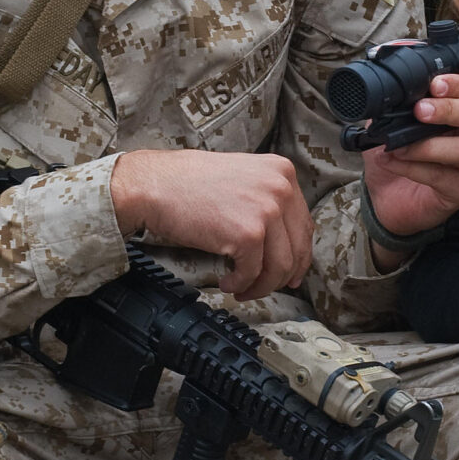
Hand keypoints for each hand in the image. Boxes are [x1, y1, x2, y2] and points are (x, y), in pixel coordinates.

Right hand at [113, 149, 310, 298]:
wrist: (154, 184)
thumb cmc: (187, 183)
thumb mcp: (241, 178)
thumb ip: (265, 200)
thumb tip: (281, 240)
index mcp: (281, 171)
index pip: (303, 223)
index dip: (299, 254)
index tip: (292, 271)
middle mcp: (280, 188)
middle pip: (298, 247)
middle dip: (283, 275)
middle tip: (267, 286)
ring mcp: (267, 210)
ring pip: (280, 266)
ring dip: (262, 285)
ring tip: (243, 288)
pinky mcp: (249, 233)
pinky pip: (254, 272)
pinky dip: (242, 284)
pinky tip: (228, 282)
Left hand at [362, 73, 458, 246]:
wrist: (384, 194)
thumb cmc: (396, 153)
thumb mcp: (392, 119)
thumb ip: (399, 99)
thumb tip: (393, 79)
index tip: (435, 84)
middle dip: (451, 109)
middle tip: (421, 110)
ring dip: (428, 144)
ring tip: (398, 145)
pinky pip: (444, 177)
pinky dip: (414, 167)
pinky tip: (392, 161)